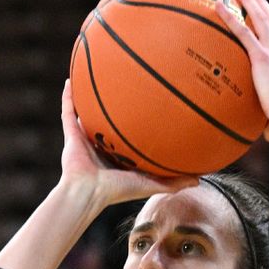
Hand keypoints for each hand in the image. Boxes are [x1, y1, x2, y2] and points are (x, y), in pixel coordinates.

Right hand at [59, 80, 197, 205]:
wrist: (89, 192)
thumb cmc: (118, 190)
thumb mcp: (151, 184)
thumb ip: (174, 182)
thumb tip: (200, 180)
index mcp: (118, 156)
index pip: (128, 137)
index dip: (137, 124)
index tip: (151, 107)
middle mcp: (101, 145)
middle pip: (109, 121)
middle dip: (116, 107)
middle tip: (127, 86)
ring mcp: (85, 138)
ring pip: (88, 113)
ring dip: (90, 97)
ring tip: (96, 75)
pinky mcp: (71, 135)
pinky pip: (68, 111)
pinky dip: (68, 96)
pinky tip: (71, 78)